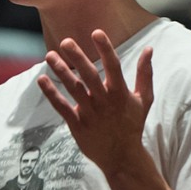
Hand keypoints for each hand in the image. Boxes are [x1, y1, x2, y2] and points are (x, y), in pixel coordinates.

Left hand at [37, 30, 153, 174]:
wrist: (122, 157)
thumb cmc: (132, 124)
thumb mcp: (144, 99)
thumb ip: (145, 74)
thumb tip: (149, 49)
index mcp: (121, 93)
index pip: (114, 66)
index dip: (105, 48)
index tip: (96, 32)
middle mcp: (105, 101)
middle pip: (89, 75)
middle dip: (77, 57)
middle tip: (65, 41)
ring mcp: (90, 114)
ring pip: (73, 89)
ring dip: (61, 72)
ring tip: (50, 55)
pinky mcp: (77, 125)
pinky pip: (62, 107)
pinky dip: (51, 94)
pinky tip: (42, 80)